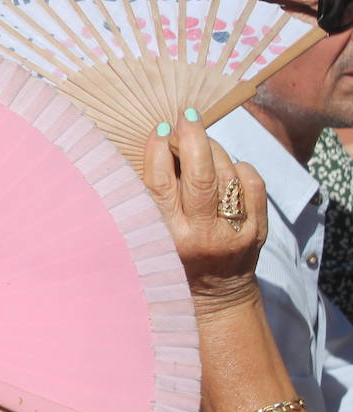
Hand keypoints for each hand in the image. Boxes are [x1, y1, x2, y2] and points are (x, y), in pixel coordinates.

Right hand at [142, 109, 266, 317]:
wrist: (218, 294)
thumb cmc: (174, 256)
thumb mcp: (153, 231)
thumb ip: (154, 194)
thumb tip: (161, 142)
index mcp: (167, 235)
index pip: (161, 184)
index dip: (158, 151)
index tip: (158, 131)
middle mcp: (202, 234)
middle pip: (200, 176)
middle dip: (193, 138)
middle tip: (186, 117)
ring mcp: (235, 233)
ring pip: (227, 174)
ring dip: (213, 149)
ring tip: (202, 142)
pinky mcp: (258, 230)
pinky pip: (253, 184)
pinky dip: (239, 166)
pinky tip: (227, 166)